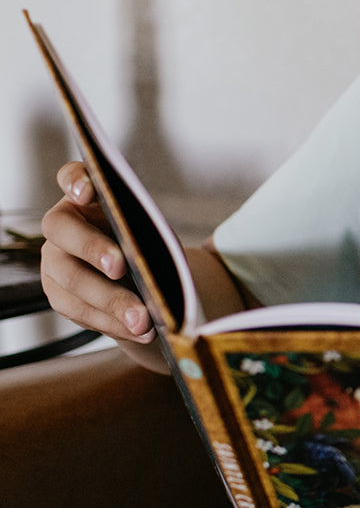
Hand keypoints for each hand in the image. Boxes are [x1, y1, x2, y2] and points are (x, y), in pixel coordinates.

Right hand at [40, 162, 155, 343]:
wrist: (141, 284)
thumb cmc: (146, 248)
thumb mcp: (150, 235)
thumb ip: (145, 236)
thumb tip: (156, 261)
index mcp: (86, 199)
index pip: (71, 177)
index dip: (75, 180)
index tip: (88, 190)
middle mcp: (63, 226)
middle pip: (64, 232)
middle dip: (94, 249)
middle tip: (120, 266)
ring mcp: (55, 261)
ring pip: (72, 279)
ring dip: (110, 301)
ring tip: (142, 319)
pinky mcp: (59, 295)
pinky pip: (81, 312)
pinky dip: (113, 323)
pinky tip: (138, 331)